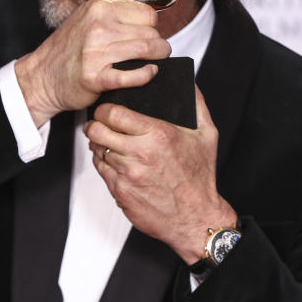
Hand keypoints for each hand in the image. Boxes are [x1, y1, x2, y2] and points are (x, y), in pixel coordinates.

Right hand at [14, 0, 171, 125]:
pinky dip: (146, 74)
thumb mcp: (83, 15)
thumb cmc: (66, 49)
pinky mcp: (95, 77)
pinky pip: (133, 75)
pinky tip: (148, 73)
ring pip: (147, 50)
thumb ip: (108, 6)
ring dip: (158, 57)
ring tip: (155, 60)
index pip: (147, 13)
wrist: (42, 77)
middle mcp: (97, 27)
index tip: (148, 33)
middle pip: (151, 32)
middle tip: (155, 50)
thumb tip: (135, 5)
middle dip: (158, 43)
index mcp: (98, 8)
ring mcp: (96, 53)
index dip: (152, 25)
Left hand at [84, 86, 236, 264]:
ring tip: (105, 141)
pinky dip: (103, 162)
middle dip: (95, 124)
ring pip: (96, 150)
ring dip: (97, 144)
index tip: (106, 108)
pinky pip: (101, 170)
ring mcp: (127, 174)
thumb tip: (188, 84)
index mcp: (158, 134)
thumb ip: (197, 104)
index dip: (105, 108)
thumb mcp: (207, 135)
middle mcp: (139, 154)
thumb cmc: (200, 178)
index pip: (114, 113)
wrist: (195, 218)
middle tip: (99, 123)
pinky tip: (113, 160)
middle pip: (98, 130)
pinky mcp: (120, 191)